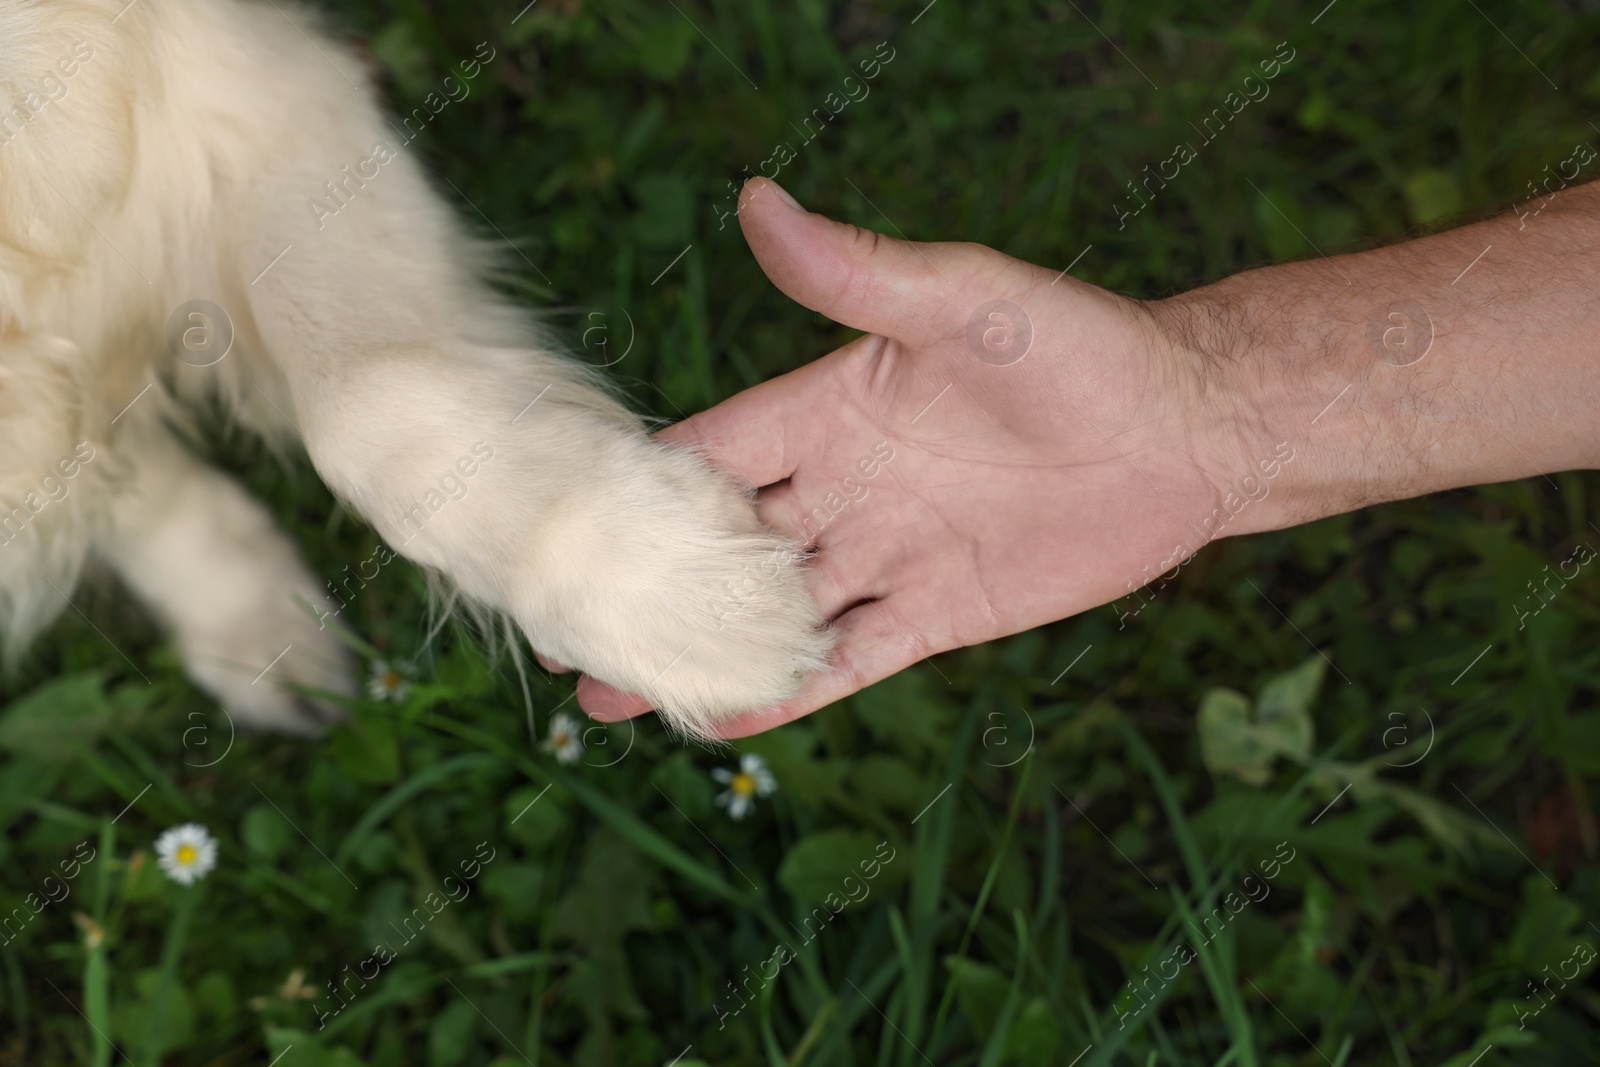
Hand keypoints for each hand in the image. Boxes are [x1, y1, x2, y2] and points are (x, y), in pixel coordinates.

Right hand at [565, 178, 1254, 736]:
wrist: (1184, 430)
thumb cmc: (1076, 346)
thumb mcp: (964, 298)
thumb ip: (859, 271)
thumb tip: (756, 198)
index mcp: (827, 409)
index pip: (709, 453)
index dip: (639, 491)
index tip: (565, 526)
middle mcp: (842, 486)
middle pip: (723, 546)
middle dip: (650, 588)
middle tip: (565, 634)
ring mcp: (885, 555)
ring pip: (771, 612)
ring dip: (699, 650)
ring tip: (611, 697)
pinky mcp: (936, 613)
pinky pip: (848, 658)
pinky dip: (787, 688)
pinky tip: (725, 717)